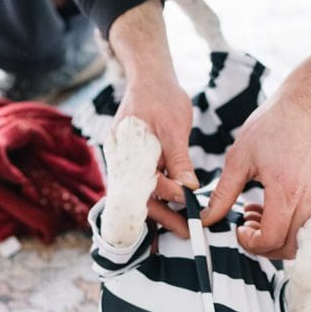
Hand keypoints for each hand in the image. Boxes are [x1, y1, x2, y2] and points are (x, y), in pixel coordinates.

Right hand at [108, 0, 196, 237]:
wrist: (149, 79)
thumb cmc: (161, 97)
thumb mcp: (174, 127)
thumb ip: (178, 160)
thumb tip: (188, 188)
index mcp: (126, 151)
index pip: (146, 182)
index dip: (169, 195)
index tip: (191, 204)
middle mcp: (119, 161)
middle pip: (138, 198)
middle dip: (163, 217)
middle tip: (186, 231)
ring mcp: (123, 164)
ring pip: (139, 197)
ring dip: (160, 213)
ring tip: (182, 226)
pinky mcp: (131, 165)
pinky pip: (140, 190)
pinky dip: (157, 202)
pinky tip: (173, 211)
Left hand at [201, 94, 310, 258]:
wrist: (309, 103)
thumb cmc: (273, 124)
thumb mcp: (239, 158)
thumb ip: (223, 194)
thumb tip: (205, 218)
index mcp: (284, 191)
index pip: (270, 239)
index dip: (250, 243)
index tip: (237, 230)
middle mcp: (306, 199)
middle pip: (289, 247)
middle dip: (263, 247)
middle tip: (244, 230)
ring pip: (299, 239)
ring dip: (274, 237)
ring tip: (253, 216)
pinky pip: (304, 223)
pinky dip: (285, 225)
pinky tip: (267, 206)